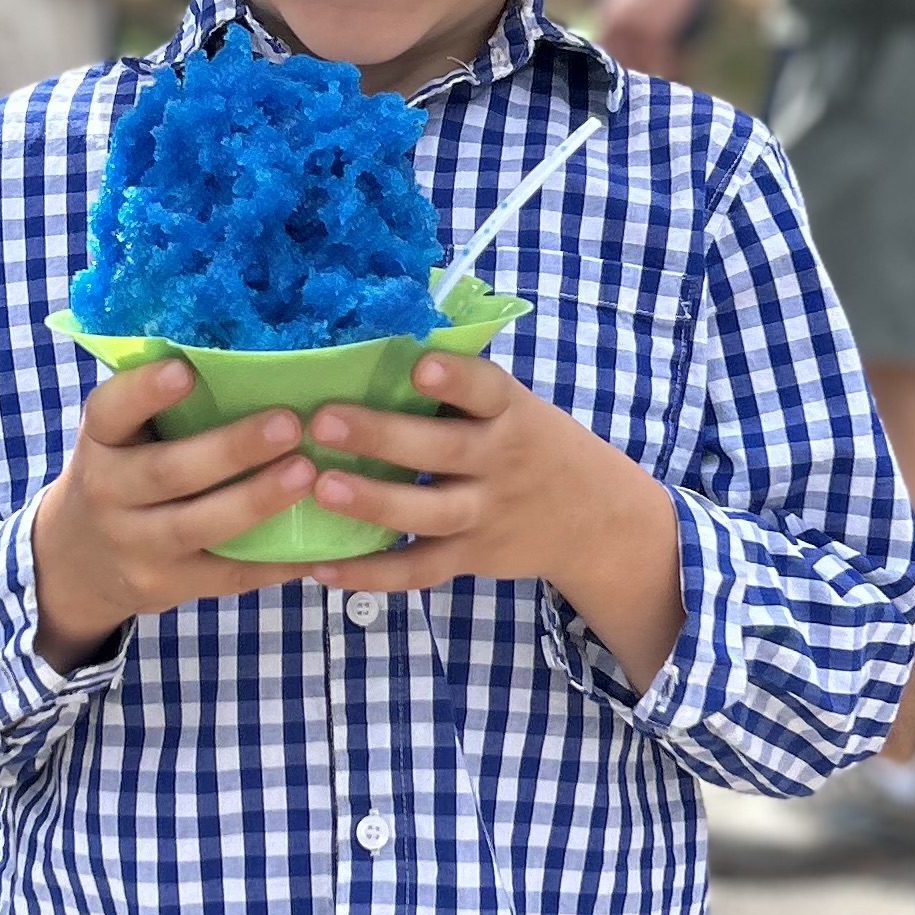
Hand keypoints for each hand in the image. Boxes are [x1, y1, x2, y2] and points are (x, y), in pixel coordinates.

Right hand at [31, 357, 319, 665]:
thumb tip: (247, 347)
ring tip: (307, 474)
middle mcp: (108, 494)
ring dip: (257, 500)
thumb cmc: (123, 473)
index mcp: (100, 442)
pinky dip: (274, 562)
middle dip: (231, 449)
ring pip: (198, 526)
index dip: (143, 391)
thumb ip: (160, 405)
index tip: (185, 369)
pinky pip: (226, 575)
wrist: (78, 561)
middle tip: (289, 423)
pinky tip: (316, 546)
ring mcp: (136, 546)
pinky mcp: (166, 586)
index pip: (110, 412)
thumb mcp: (120, 437)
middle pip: (168, 472)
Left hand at [297, 351, 684, 690]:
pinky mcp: (469, 557)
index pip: (486, 389)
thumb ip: (460, 388)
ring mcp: (485, 514)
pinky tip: (320, 567)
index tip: (420, 364)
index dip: (456, 379)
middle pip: (444, 450)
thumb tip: (377, 340)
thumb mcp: (514, 408)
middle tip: (324, 421)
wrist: (593, 520)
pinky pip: (418, 570)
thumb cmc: (530, 445)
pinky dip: (370, 574)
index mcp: (509, 413)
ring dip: (373, 502)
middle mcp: (499, 462)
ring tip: (320, 488)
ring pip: (429, 513)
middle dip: (383, 436)